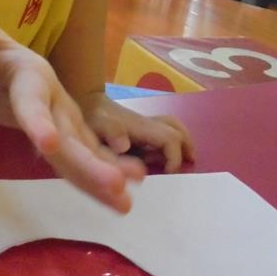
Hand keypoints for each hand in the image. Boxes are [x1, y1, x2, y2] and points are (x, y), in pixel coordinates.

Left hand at [0, 9, 145, 211]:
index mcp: (29, 72)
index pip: (32, 100)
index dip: (40, 121)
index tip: (48, 145)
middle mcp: (54, 94)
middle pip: (69, 132)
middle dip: (90, 161)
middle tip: (116, 185)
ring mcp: (60, 115)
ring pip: (81, 149)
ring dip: (103, 174)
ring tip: (127, 202)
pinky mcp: (60, 133)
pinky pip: (77, 159)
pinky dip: (96, 180)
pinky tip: (119, 202)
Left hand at [76, 92, 195, 172]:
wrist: (89, 102)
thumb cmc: (93, 116)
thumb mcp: (98, 125)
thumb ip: (112, 132)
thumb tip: (126, 146)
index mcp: (141, 127)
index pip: (170, 139)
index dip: (174, 157)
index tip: (168, 173)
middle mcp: (148, 124)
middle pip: (177, 131)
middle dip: (185, 148)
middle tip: (188, 165)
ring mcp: (146, 124)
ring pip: (173, 127)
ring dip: (183, 142)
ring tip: (187, 159)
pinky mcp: (142, 127)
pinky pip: (165, 129)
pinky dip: (174, 140)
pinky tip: (167, 155)